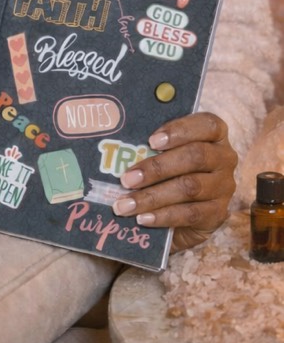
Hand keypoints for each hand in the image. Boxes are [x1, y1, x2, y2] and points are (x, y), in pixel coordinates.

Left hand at [112, 111, 237, 253]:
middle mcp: (225, 159)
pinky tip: (142, 218)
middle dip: (157, 167)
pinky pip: (190, 214)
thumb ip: (152, 145)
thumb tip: (118, 144)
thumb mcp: (164, 152)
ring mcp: (224, 187)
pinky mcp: (218, 214)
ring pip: (189, 187)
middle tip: (127, 178)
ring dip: (153, 196)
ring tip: (125, 204)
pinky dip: (163, 216)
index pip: (208, 124)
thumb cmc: (169, 170)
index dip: (180, 130)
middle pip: (195, 156)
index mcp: (215, 135)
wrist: (183, 214)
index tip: (151, 140)